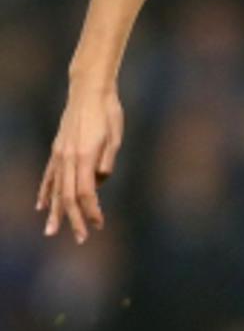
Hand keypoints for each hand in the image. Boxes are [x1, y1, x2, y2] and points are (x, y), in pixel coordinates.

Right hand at [36, 83, 123, 243]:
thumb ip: (106, 163)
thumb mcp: (115, 139)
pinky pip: (49, 176)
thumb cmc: (108, 113)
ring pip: (55, 189)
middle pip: (68, 196)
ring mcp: (59, 154)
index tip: (100, 225)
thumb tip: (98, 182)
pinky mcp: (57, 149)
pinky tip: (41, 206)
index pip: (86, 193)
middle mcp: (67, 157)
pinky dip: (45, 192)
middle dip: (74, 219)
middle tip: (81, 240)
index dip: (92, 211)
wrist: (89, 90)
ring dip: (55, 212)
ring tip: (51, 231)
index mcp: (84, 156)